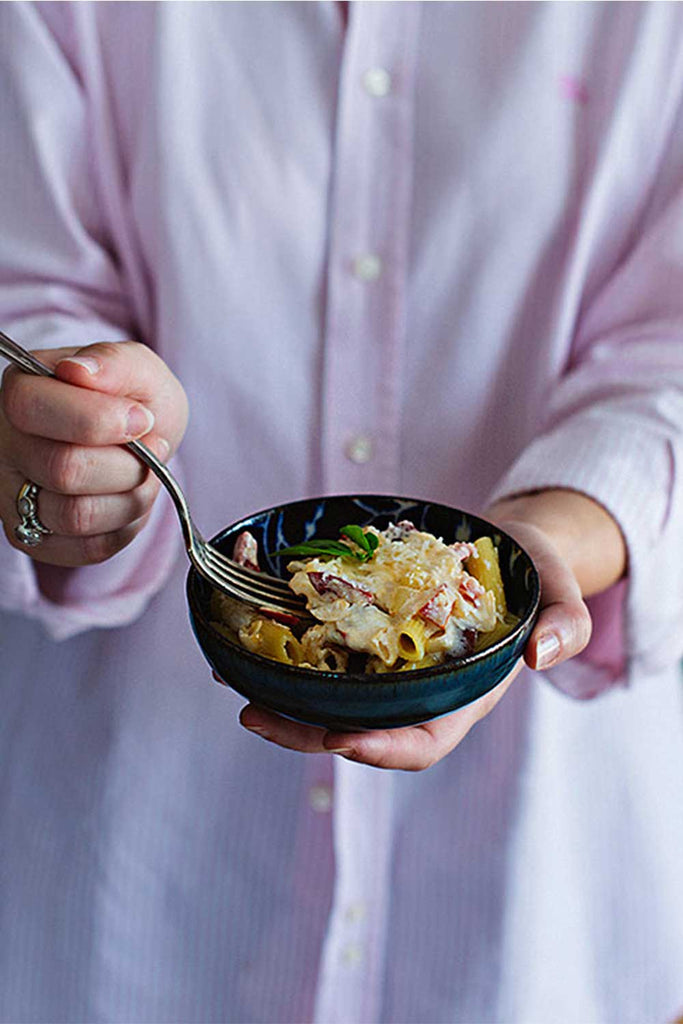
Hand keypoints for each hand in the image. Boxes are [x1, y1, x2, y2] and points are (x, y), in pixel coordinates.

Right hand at [0, 341, 187, 565]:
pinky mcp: (37, 537)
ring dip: (132, 497)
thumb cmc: (133, 399)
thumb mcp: (136, 368)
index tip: (142, 417)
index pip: (35, 410)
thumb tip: (80, 371)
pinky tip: (130, 498)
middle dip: (128, 464)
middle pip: (64, 470)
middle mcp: (7, 446)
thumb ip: (113, 362)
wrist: (141, 438)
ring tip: (145, 473)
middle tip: (153, 448)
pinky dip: (125, 527)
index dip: (101, 420)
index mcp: (21, 392)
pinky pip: (87, 549)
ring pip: (76, 516)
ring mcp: (15, 497)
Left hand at [235, 489, 621, 770]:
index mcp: (463, 697)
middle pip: (358, 730)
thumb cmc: (536, 578)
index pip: (422, 742)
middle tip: (254, 716)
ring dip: (281, 700)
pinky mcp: (368, 640)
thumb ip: (564, 623)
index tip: (341, 740)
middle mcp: (417, 692)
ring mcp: (389, 668)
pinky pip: (324, 658)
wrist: (509, 553)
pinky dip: (286, 656)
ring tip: (235, 684)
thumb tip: (544, 656)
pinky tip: (247, 643)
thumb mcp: (560, 593)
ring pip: (330, 700)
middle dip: (305, 732)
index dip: (382, 751)